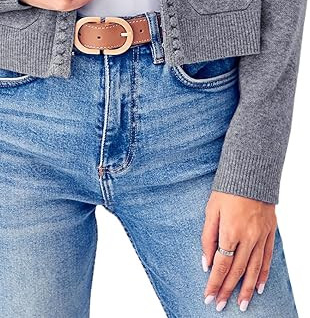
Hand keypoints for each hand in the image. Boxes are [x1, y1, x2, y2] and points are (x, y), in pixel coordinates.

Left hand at [201, 191, 276, 311]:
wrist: (252, 172)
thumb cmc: (227, 189)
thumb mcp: (210, 209)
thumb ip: (207, 237)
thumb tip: (205, 262)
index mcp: (230, 230)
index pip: (221, 264)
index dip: (214, 283)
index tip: (208, 297)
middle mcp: (247, 236)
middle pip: (237, 270)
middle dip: (227, 290)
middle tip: (220, 305)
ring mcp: (261, 235)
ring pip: (254, 269)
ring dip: (246, 289)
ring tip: (240, 304)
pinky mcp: (270, 232)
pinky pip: (267, 258)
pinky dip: (263, 275)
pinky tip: (258, 287)